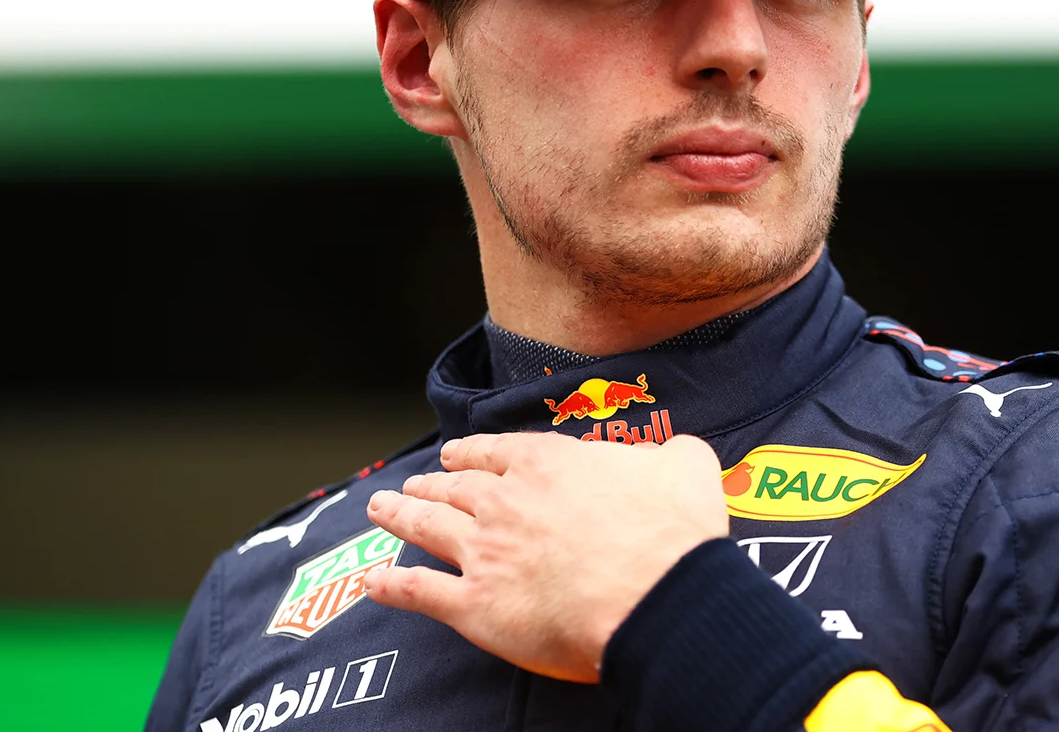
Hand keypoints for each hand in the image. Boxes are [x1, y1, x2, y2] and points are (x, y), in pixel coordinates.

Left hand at [362, 431, 728, 682]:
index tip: (457, 454)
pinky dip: (392, 586)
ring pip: (427, 527)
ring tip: (382, 507)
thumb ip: (672, 454)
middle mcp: (506, 501)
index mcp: (550, 464)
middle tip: (414, 481)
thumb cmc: (673, 533)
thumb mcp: (686, 468)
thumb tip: (673, 454)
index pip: (499, 452)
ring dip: (401, 514)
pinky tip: (373, 582)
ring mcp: (484, 553)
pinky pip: (420, 592)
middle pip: (455, 487)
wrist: (656, 595)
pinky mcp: (477, 606)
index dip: (473, 452)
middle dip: (431, 482)